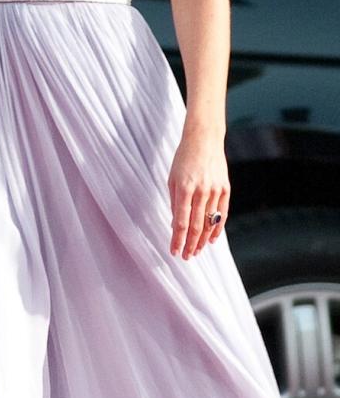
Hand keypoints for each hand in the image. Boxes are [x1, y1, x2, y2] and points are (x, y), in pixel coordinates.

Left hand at [168, 127, 229, 258]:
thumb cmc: (183, 159)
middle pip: (196, 226)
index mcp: (184, 188)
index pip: (181, 221)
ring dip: (203, 240)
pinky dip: (217, 228)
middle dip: (190, 244)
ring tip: (197, 251)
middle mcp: (201, 191)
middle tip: (186, 257)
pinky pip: (222, 214)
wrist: (204, 139)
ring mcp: (215, 190)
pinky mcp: (225, 189)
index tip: (174, 252)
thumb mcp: (172, 179)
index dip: (177, 240)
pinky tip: (212, 240)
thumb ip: (174, 203)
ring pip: (210, 222)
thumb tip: (176, 226)